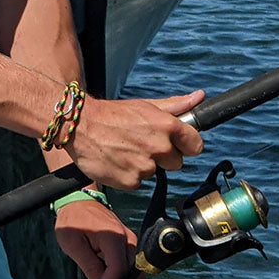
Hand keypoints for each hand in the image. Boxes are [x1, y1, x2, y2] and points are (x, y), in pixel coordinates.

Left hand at [54, 199, 143, 278]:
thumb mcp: (74, 244)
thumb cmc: (73, 220)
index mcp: (113, 236)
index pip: (117, 269)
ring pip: (135, 276)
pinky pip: (129, 270)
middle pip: (133, 275)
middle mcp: (127, 239)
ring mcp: (129, 243)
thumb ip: (90, 267)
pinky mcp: (127, 247)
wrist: (77, 201)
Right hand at [66, 90, 204, 190]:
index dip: (185, 144)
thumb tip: (199, 97)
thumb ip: (176, 105)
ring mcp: (145, 166)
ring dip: (144, 164)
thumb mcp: (145, 106)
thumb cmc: (113, 114)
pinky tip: (117, 160)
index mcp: (166, 126)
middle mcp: (159, 147)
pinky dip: (129, 174)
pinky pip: (138, 182)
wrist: (79, 126)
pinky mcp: (131, 182)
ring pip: (155, 172)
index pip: (195, 145)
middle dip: (163, 156)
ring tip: (125, 149)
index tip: (176, 143)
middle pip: (176, 162)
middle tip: (142, 143)